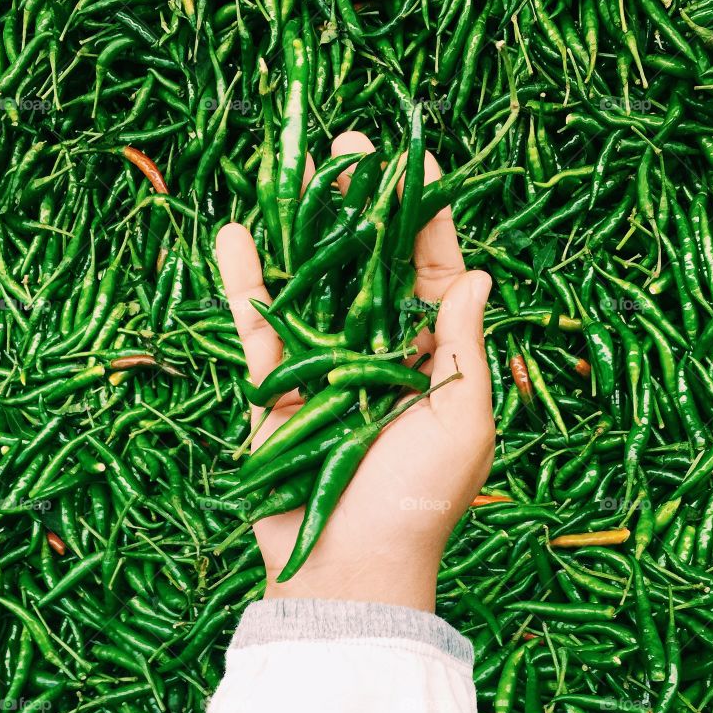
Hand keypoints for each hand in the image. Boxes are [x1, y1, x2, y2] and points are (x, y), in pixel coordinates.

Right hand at [215, 131, 494, 612]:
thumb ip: (463, 346)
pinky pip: (257, 327)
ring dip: (304, 225)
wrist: (351, 570)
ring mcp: (325, 367)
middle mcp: (379, 353)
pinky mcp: (276, 388)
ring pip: (312, 282)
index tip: (419, 162)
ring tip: (297, 163)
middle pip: (369, 264)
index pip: (432, 273)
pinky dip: (246, 284)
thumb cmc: (421, 505)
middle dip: (361, 204)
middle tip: (351, 143)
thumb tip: (477, 272)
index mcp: (434, 358)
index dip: (425, 219)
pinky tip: (236, 234)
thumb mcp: (464, 424)